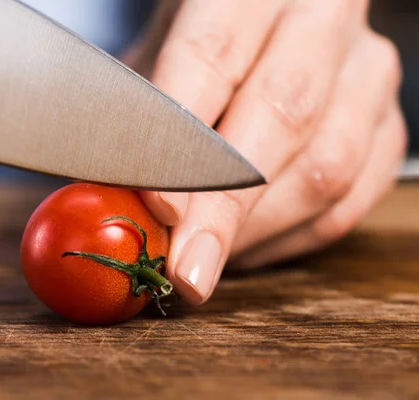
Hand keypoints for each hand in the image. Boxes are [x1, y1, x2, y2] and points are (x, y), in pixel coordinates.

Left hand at [122, 0, 407, 304]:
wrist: (261, 31)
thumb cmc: (197, 49)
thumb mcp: (157, 58)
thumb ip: (139, 120)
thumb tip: (116, 204)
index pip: (213, 58)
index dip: (186, 141)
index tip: (160, 210)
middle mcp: (322, 22)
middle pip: (283, 116)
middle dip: (226, 208)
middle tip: (186, 271)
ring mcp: (367, 75)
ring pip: (326, 170)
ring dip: (255, 231)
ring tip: (204, 261)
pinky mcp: (387, 130)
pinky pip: (348, 203)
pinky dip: (289, 240)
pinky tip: (245, 250)